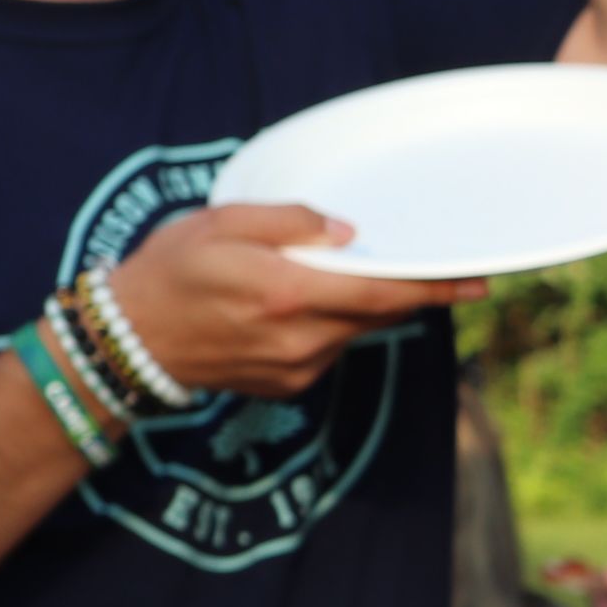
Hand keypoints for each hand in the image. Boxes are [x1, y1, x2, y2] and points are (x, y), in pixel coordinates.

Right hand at [105, 204, 480, 399]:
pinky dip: (331, 325)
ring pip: (356, 330)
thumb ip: (287, 221)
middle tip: (426, 268)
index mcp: (287, 292)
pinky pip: (331, 348)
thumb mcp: (218, 223)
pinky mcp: (288, 385)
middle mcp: (300, 337)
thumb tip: (348, 233)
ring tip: (331, 279)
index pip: (383, 291)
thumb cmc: (169, 272)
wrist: (127, 344)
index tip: (479, 282)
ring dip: (360, 304)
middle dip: (405, 290)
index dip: (435, 287)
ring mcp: (296, 367)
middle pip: (379, 312)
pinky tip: (295, 307)